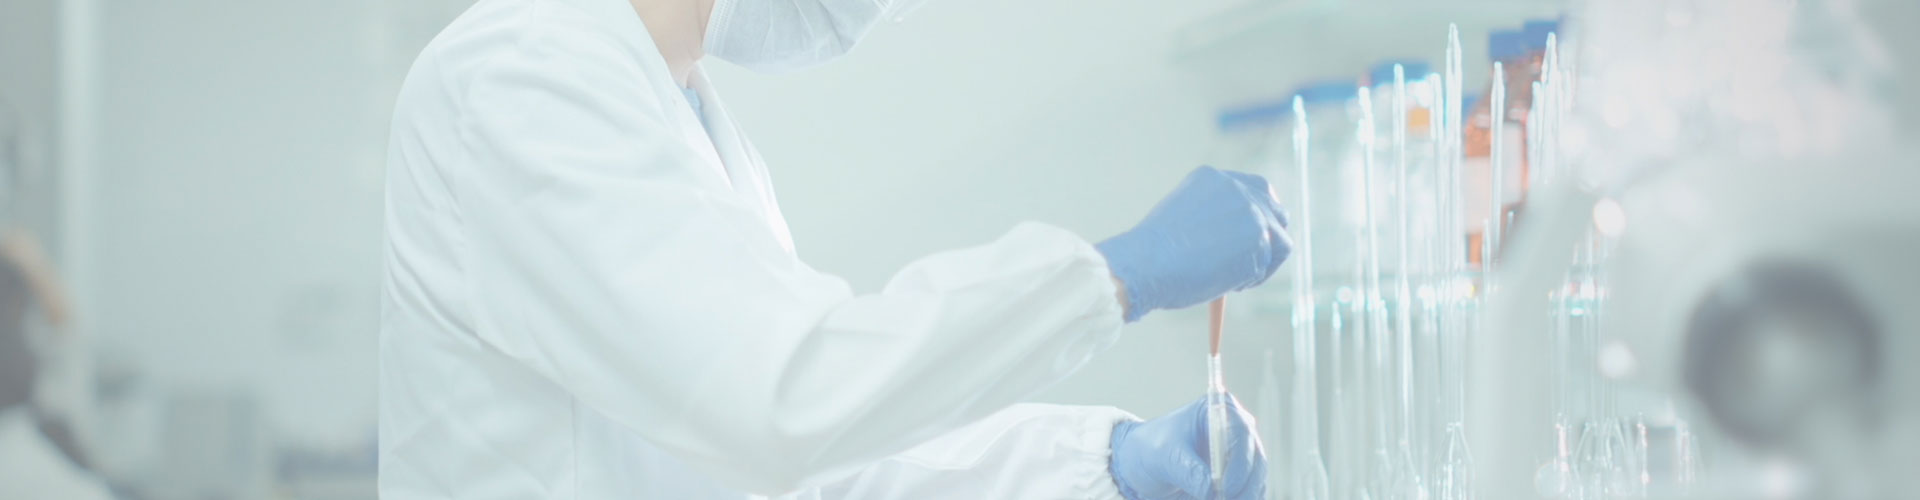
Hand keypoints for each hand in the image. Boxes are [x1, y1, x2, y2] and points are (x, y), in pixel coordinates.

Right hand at [1096, 166, 1290, 321]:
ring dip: (1260, 263)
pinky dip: (1253, 278)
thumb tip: (1233, 243)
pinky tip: (1226, 283)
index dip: (1256, 212)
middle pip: (1273, 206)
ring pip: (1278, 240)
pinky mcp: (1261, 238)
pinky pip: (1267, 264)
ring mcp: (1252, 211)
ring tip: (1230, 278)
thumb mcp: (1183, 222)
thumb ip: (1211, 220)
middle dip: (1272, 231)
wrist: (1145, 263)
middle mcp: (1236, 187)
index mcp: (1211, 178)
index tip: (1255, 231)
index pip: (1250, 188)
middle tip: (1263, 256)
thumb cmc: (1152, 255)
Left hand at [1109, 394, 1266, 499]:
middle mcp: (1236, 430)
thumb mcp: (1166, 457)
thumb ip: (1190, 472)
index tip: (1224, 488)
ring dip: (1244, 497)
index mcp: (1218, 410)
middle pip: (1255, 460)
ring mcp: (1240, 454)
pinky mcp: (1239, 476)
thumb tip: (1212, 490)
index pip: (1241, 433)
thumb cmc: (1152, 448)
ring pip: (1256, 480)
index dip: (1239, 462)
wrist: (1142, 463)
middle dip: (1244, 487)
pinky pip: (1250, 492)